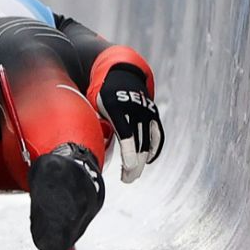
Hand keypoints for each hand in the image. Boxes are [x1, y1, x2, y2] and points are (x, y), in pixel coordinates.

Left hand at [96, 65, 163, 182]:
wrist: (120, 71)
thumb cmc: (100, 92)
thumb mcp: (92, 102)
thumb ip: (96, 122)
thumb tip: (93, 147)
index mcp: (115, 105)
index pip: (125, 134)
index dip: (128, 153)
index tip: (128, 168)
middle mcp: (134, 107)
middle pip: (139, 141)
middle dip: (134, 163)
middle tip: (127, 179)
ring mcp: (146, 110)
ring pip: (148, 140)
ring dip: (142, 160)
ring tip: (133, 174)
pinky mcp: (153, 112)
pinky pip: (157, 134)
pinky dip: (154, 149)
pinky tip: (147, 161)